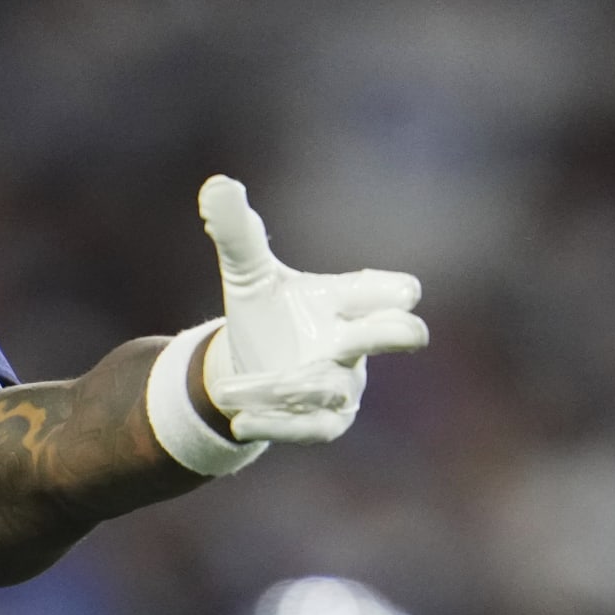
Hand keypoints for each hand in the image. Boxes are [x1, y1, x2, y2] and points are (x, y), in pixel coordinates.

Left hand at [198, 175, 426, 443]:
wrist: (244, 367)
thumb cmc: (265, 313)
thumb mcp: (248, 271)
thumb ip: (237, 232)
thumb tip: (216, 185)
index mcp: (347, 299)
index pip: (390, 291)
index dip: (393, 292)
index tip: (396, 293)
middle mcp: (354, 342)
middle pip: (397, 335)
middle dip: (395, 333)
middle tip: (398, 332)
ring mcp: (344, 384)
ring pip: (331, 385)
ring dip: (283, 385)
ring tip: (233, 388)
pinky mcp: (324, 421)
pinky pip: (312, 429)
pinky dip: (276, 425)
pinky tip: (239, 423)